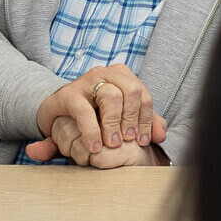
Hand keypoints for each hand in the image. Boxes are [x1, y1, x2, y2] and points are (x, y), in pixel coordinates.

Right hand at [31, 65, 163, 165]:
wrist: (58, 113)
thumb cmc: (96, 115)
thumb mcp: (122, 118)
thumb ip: (144, 124)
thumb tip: (161, 136)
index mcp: (123, 76)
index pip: (144, 95)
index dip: (146, 120)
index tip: (142, 141)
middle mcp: (106, 74)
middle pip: (132, 90)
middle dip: (132, 118)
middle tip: (127, 140)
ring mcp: (86, 81)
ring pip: (110, 95)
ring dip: (113, 123)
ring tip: (112, 143)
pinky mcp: (68, 94)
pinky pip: (84, 111)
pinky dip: (92, 130)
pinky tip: (94, 146)